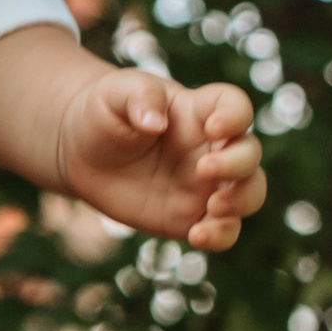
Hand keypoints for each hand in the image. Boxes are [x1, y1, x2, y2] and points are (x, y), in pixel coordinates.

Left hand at [56, 72, 264, 253]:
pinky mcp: (191, 217)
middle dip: (237, 164)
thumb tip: (156, 122)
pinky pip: (223, 231)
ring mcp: (205, 185)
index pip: (235, 106)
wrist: (81, 154)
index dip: (235, 116)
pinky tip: (198, 235)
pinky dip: (221, 236)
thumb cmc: (104, 113)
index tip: (213, 128)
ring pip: (250, 194)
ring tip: (212, 208)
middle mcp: (211, 148)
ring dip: (242, 201)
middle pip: (250, 154)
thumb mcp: (115, 94)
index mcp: (199, 112)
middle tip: (203, 170)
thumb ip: (139, 98)